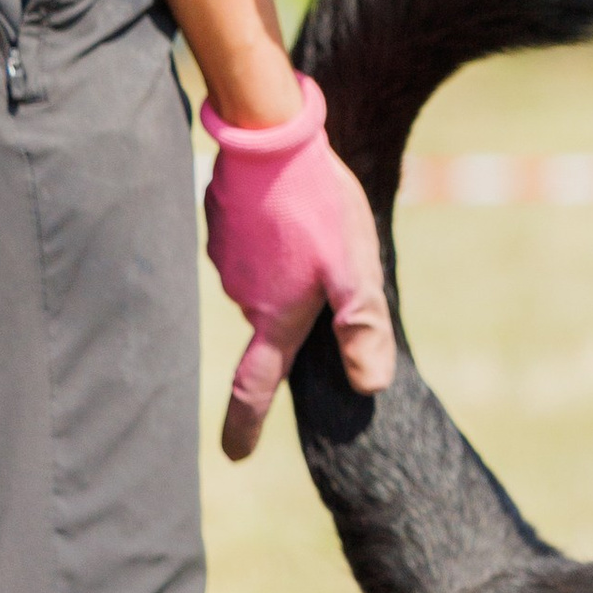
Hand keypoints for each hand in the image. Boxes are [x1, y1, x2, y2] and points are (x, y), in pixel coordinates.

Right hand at [201, 77, 396, 460]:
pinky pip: (249, 245)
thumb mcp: (355, 269)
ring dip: (285, 268)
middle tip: (327, 264)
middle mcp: (242, 296)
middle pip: (270, 323)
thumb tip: (371, 386)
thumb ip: (363, 327)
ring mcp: (225, 260)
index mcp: (274, 316)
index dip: (243, 426)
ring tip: (311, 228)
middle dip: (292, 311)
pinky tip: (287, 209)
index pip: (253, 387)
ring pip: (261, 280)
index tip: (233, 456)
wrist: (271, 135)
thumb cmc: (319, 206)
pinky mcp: (220, 225)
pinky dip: (269, 237)